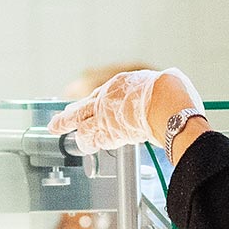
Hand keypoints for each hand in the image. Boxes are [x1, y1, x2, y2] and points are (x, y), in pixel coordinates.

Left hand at [48, 68, 204, 154]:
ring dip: (70, 128)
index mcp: (122, 84)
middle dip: (68, 116)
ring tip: (57, 130)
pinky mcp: (108, 131)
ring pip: (80, 123)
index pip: (101, 95)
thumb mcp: (165, 83)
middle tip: (56, 122)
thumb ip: (161, 91)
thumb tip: (172, 90)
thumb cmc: (172, 94)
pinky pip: (92, 139)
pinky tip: (83, 146)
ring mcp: (105, 115)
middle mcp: (108, 97)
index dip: (94, 103)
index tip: (89, 106)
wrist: (168, 104)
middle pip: (82, 107)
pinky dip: (87, 143)